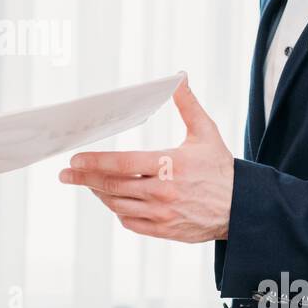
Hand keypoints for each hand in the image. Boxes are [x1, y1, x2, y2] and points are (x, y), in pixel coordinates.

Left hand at [58, 75, 233, 241]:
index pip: (121, 163)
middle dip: (84, 178)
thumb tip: (178, 77)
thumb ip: (187, 105)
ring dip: (99, 193)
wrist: (243, 208)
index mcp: (169, 165)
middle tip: (65, 174)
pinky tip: (113, 200)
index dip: (94, 162)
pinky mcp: (164, 230)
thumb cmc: (222, 168)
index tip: (75, 159)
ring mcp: (162, 214)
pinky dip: (117, 211)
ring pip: (117, 205)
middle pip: (111, 186)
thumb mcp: (206, 133)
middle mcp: (162, 192)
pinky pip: (130, 222)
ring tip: (88, 183)